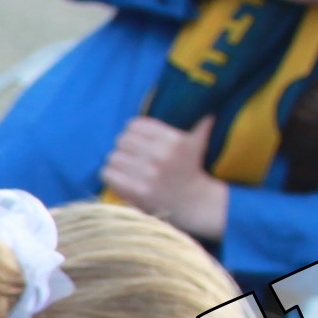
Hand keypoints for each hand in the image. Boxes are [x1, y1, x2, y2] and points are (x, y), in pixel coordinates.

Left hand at [100, 115, 227, 240]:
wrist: (195, 204)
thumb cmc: (192, 171)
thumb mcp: (198, 145)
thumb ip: (201, 126)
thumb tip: (209, 113)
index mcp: (173, 139)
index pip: (135, 125)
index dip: (132, 132)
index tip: (136, 141)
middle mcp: (160, 154)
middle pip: (121, 140)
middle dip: (124, 148)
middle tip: (130, 156)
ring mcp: (148, 173)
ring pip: (113, 157)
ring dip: (117, 163)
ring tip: (125, 168)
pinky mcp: (137, 191)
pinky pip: (108, 174)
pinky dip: (111, 176)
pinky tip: (120, 179)